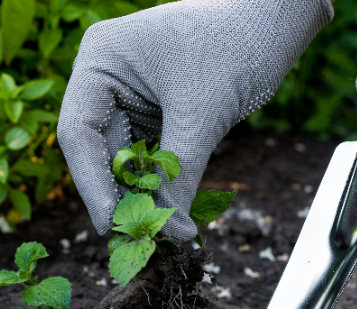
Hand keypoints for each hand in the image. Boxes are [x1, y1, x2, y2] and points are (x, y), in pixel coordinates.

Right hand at [58, 0, 332, 241]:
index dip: (92, 184)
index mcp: (100, 59)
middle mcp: (104, 76)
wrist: (278, 21)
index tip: (111, 225)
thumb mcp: (202, 114)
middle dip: (121, 195)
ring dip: (142, 195)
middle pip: (98, 151)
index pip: (79, 132)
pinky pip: (147, 156)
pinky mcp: (153, 110)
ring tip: (162, 233)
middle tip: (140, 239)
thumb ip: (179, 174)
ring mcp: (128, 94)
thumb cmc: (237, 45)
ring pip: (124, 159)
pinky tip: (172, 214)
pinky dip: (159, 184)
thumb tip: (171, 233)